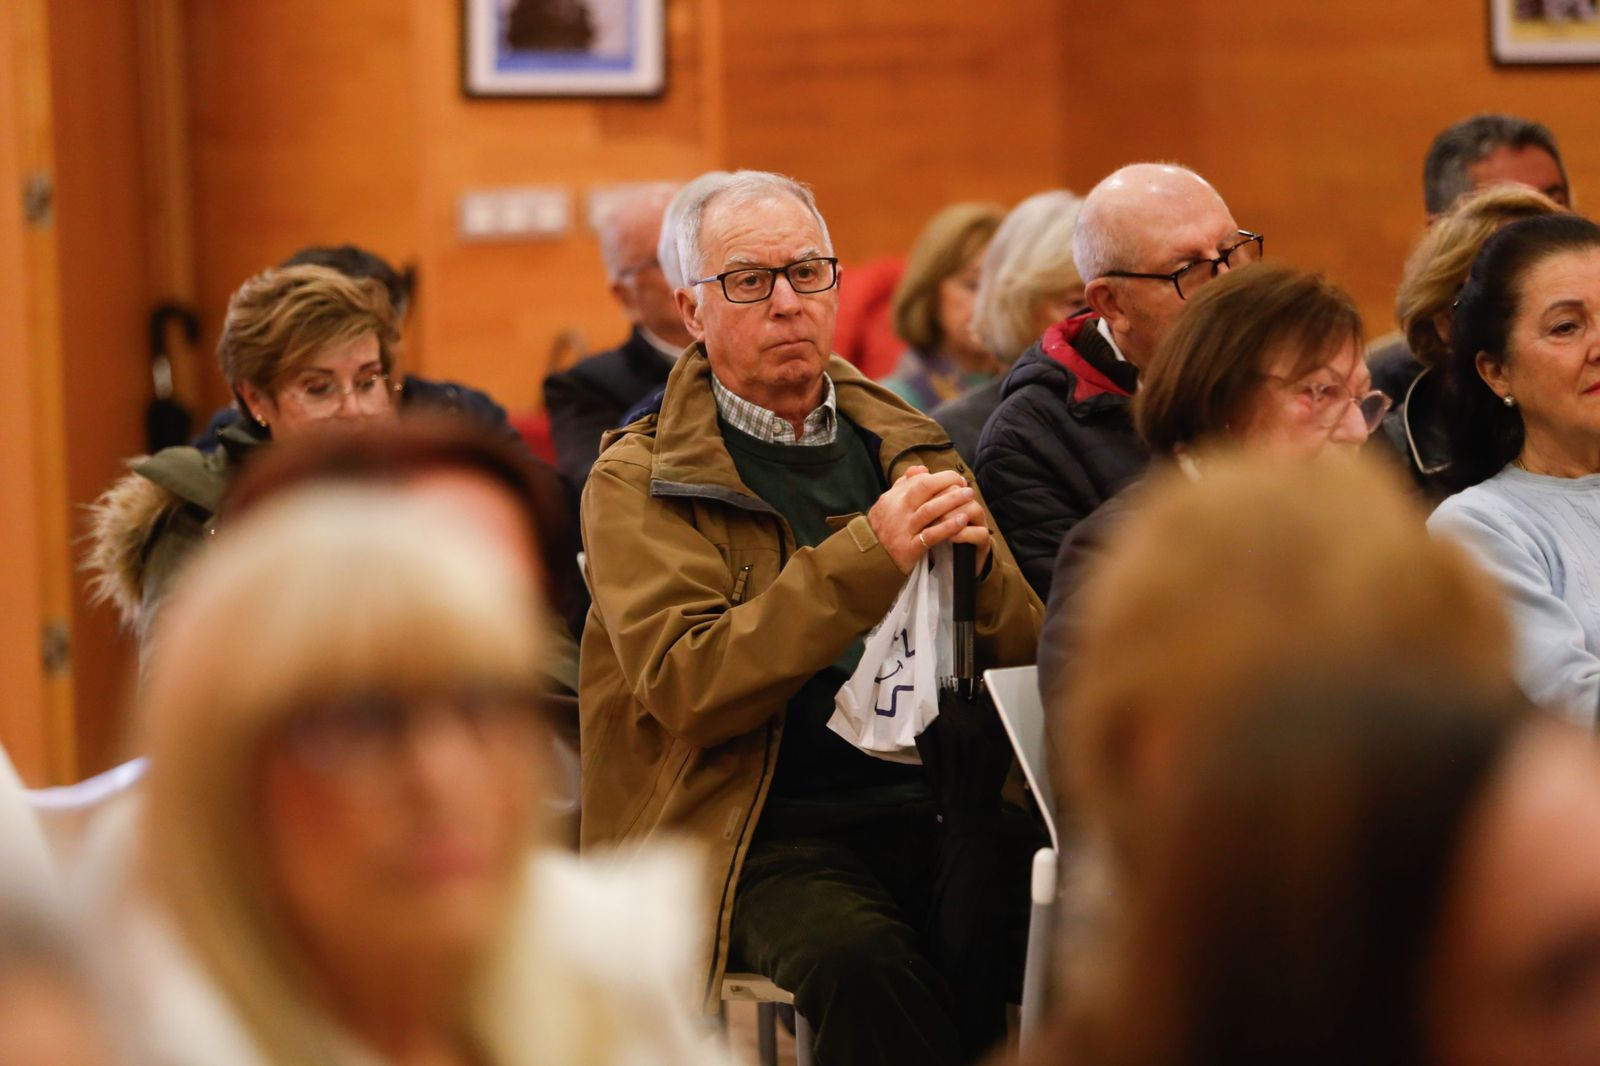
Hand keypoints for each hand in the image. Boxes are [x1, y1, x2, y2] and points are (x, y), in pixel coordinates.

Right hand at [867, 465, 989, 573]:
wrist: (870, 559)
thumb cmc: (882, 530)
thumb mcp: (887, 504)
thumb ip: (903, 485)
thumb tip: (922, 469)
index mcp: (893, 498)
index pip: (919, 480)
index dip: (940, 477)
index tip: (955, 479)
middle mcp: (897, 510)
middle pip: (925, 488)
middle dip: (947, 483)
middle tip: (965, 485)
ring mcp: (903, 529)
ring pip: (930, 510)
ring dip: (952, 501)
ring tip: (969, 496)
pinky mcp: (909, 548)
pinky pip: (931, 535)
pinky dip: (948, 527)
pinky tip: (963, 521)